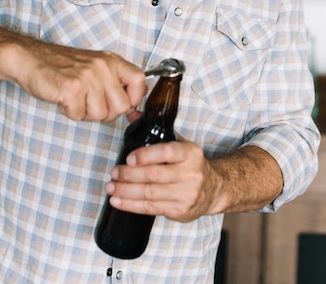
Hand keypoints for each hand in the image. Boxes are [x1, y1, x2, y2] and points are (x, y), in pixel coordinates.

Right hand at [6, 42, 147, 122]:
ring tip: (74, 98)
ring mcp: (88, 77)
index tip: (125, 103)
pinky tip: (63, 99)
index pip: (139, 80)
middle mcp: (102, 66)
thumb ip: (114, 84)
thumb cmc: (60, 65)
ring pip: (101, 114)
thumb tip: (134, 110)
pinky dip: (70, 112)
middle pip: (121, 106)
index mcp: (110, 60)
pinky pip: (79, 115)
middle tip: (89, 103)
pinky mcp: (72, 88)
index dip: (134, 97)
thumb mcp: (94, 67)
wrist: (30, 58)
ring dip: (85, 113)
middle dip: (106, 112)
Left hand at [105, 141, 283, 217]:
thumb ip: (154, 128)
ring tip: (110, 187)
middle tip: (113, 172)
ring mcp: (186, 194)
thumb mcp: (179, 143)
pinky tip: (117, 201)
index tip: (129, 158)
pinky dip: (131, 205)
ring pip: (150, 193)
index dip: (145, 155)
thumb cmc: (190, 163)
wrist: (215, 189)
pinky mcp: (180, 211)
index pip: (167, 152)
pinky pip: (151, 208)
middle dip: (129, 175)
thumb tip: (131, 113)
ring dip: (125, 191)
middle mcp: (190, 174)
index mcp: (190, 153)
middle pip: (154, 175)